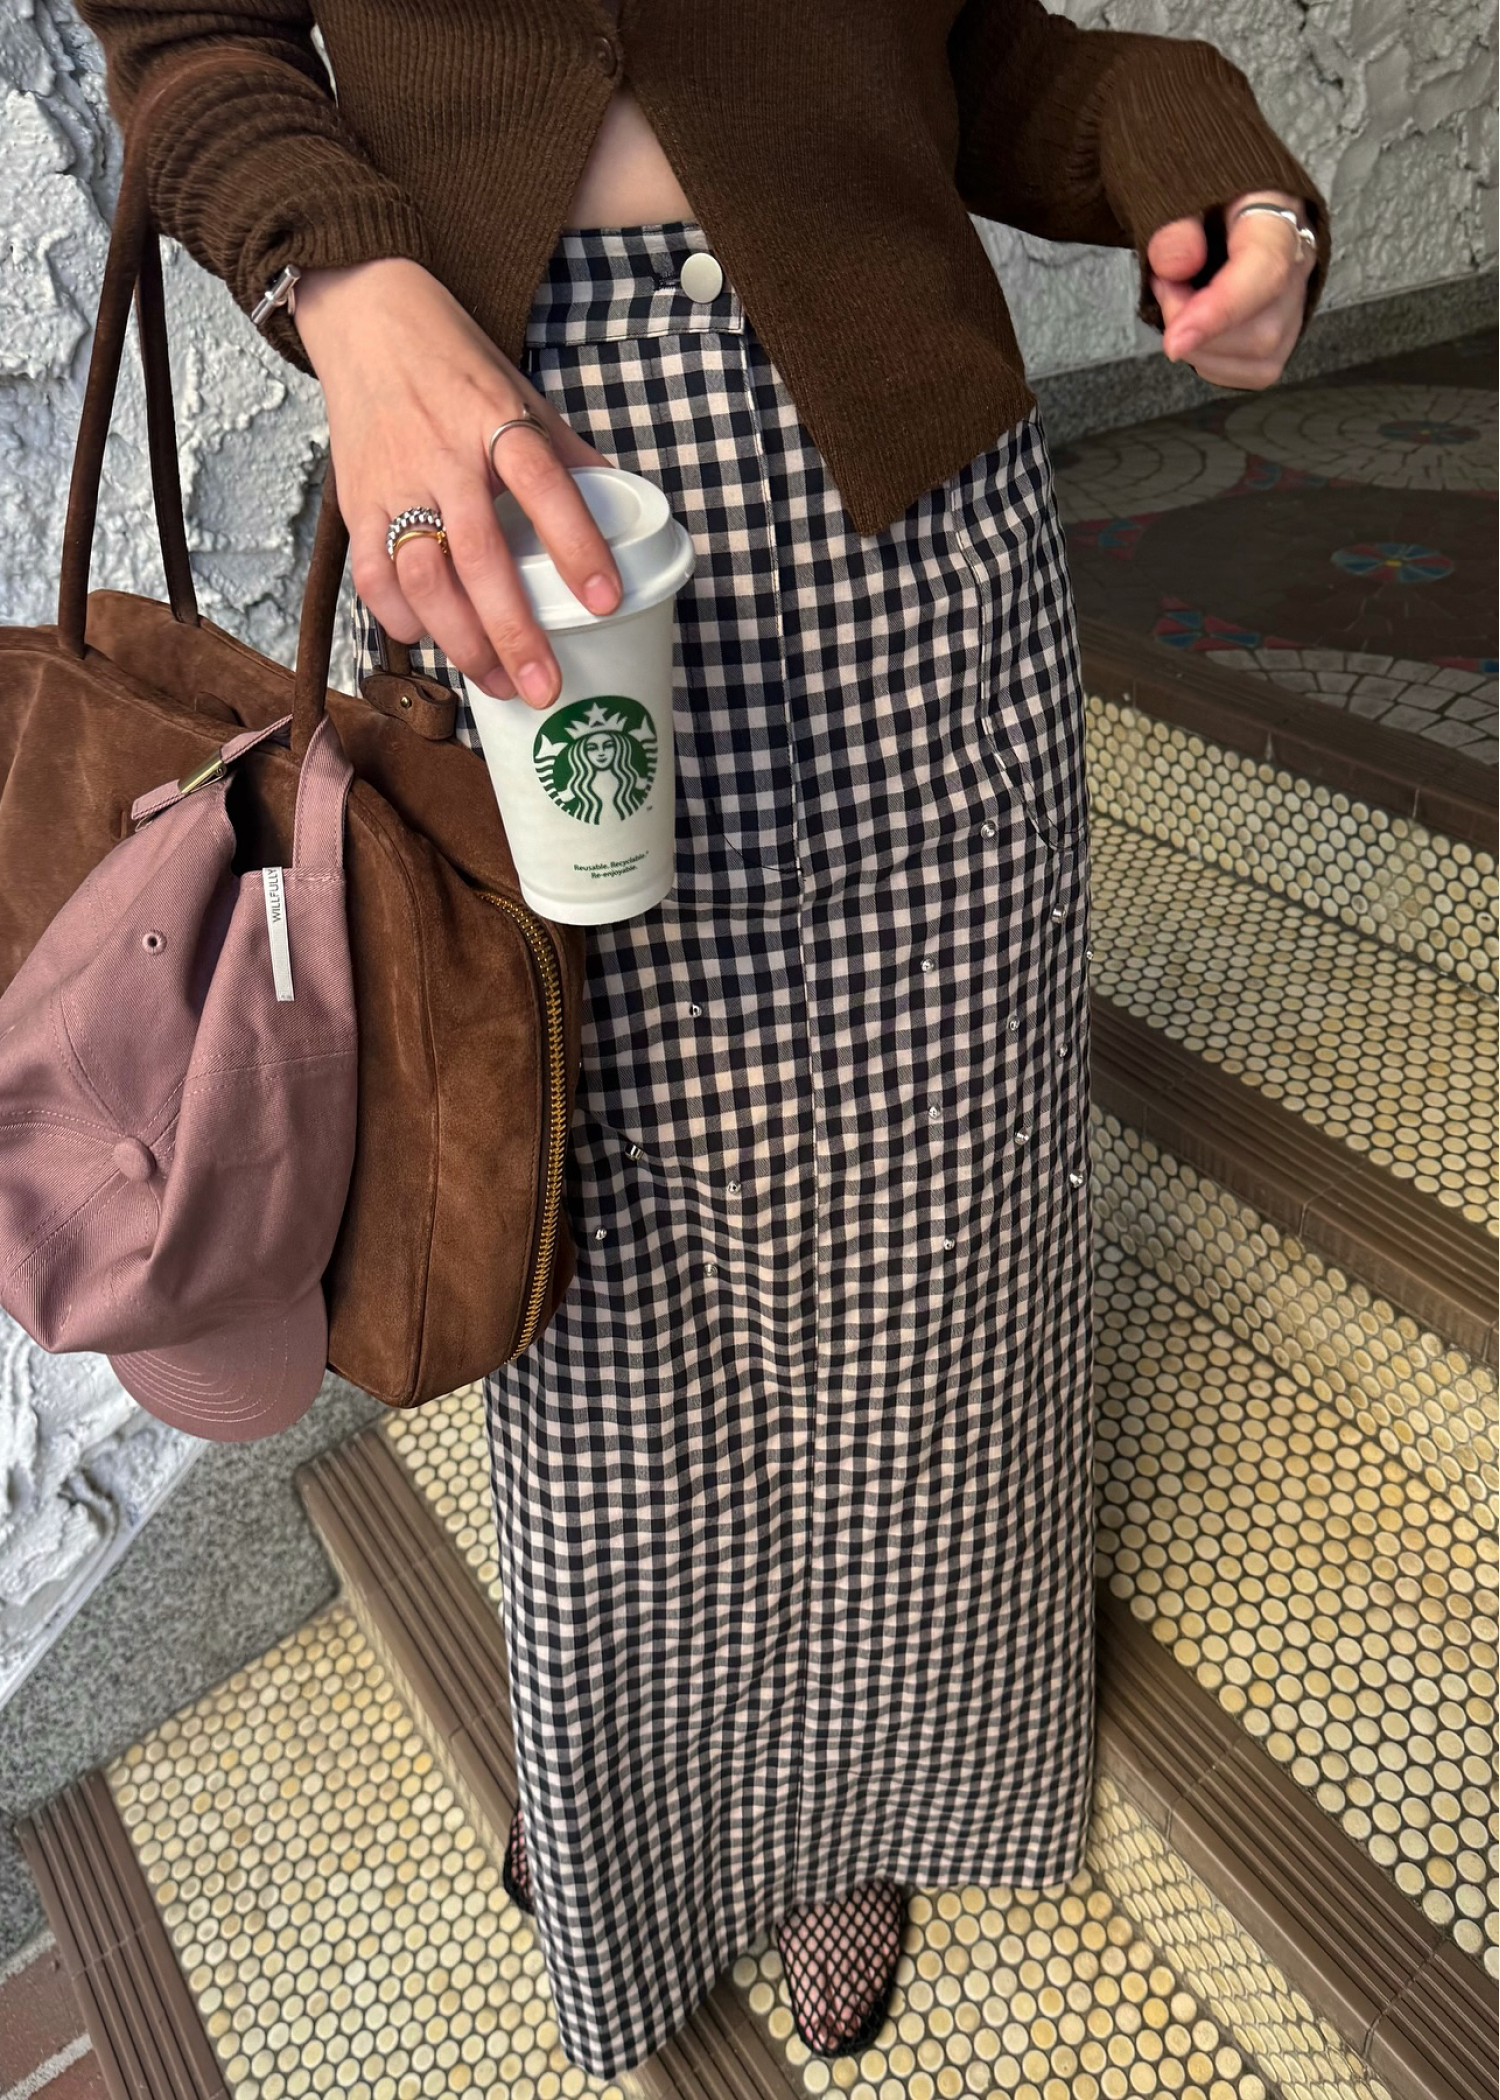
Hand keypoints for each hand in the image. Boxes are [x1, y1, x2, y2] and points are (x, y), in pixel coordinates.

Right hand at [294, 257, 621, 706]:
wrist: (364, 317)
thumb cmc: (454, 362)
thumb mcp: (521, 392)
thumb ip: (566, 454)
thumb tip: (627, 507)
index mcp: (494, 417)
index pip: (543, 484)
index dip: (576, 544)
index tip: (605, 599)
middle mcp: (442, 453)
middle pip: (479, 555)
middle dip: (514, 632)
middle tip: (545, 687)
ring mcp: (394, 480)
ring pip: (423, 578)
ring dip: (462, 641)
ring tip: (499, 682)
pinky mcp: (355, 501)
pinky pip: (373, 577)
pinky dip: (402, 620)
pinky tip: (432, 641)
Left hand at [1146, 188, 1315, 390]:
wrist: (1208, 196)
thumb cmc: (1193, 191)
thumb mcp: (1172, 189)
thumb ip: (1172, 225)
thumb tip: (1177, 265)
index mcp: (1279, 210)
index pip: (1265, 272)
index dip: (1218, 313)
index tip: (1174, 341)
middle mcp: (1300, 257)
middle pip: (1262, 330)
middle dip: (1196, 328)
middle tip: (1164, 286)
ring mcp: (1296, 297)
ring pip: (1261, 357)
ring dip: (1201, 347)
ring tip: (1178, 301)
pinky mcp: (1285, 329)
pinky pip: (1253, 371)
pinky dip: (1213, 361)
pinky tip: (1195, 327)